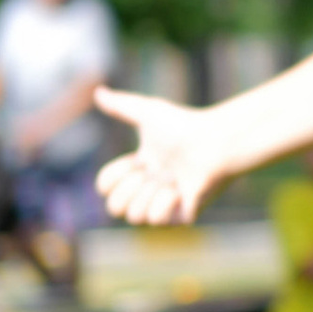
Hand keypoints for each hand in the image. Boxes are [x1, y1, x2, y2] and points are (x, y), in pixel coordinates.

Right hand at [94, 89, 226, 227]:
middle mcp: (149, 192)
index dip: (115, 174)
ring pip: (134, 216)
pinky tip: (181, 188)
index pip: (104, 188)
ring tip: (170, 178)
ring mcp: (165, 207)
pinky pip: (157, 219)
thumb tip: (98, 91)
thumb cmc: (185, 125)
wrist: (214, 141)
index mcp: (138, 172)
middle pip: (114, 209)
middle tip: (149, 173)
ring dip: (150, 193)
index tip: (137, 159)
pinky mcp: (181, 216)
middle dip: (128, 189)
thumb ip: (120, 106)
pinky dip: (166, 201)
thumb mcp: (147, 112)